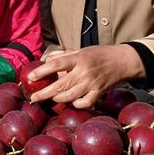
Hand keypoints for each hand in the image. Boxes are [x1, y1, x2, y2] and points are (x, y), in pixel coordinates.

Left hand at [28, 44, 144, 107]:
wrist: (122, 61)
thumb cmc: (99, 54)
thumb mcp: (80, 50)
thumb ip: (63, 55)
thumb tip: (46, 60)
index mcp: (78, 59)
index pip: (56, 65)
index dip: (41, 72)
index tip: (31, 77)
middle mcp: (84, 72)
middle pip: (60, 85)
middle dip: (44, 93)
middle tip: (33, 97)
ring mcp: (92, 84)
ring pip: (70, 96)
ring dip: (58, 99)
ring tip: (51, 98)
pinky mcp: (99, 92)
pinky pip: (85, 103)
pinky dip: (76, 104)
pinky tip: (72, 102)